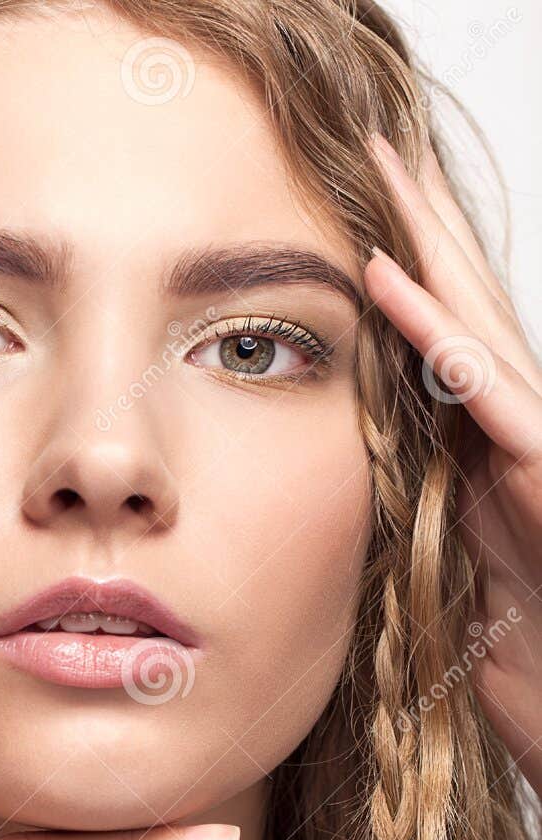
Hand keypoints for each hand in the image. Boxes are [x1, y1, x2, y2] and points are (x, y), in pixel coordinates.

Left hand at [364, 131, 541, 796]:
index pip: (448, 339)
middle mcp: (522, 428)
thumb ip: (415, 501)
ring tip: (387, 177)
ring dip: (430, 249)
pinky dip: (438, 333)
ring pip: (483, 326)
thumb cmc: (507, 652)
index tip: (359, 212)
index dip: (409, 273)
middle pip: (470, 307)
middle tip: (377, 150)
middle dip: (424, 225)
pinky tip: (395, 279)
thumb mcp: (441, 560)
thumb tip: (355, 469)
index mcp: (491, 445)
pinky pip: (485, 389)